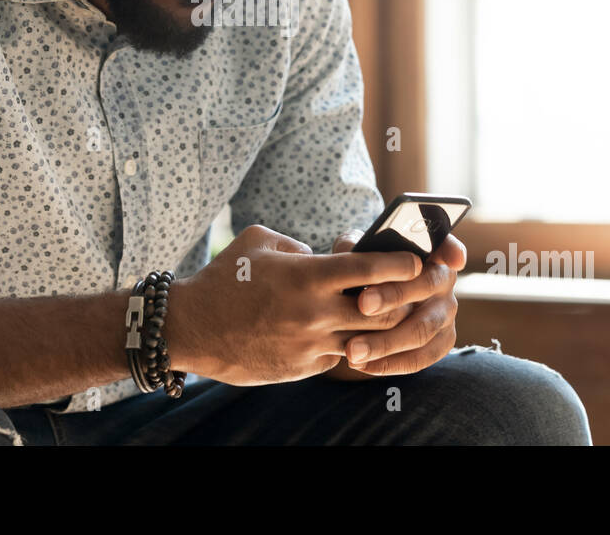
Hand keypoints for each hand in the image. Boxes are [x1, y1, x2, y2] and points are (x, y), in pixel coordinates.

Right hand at [168, 224, 423, 385]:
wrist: (191, 328)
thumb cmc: (224, 277)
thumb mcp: (259, 241)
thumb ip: (298, 245)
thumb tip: (323, 255)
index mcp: (307, 276)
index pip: (371, 270)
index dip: (402, 264)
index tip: (417, 260)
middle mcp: (314, 312)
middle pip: (383, 311)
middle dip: (405, 300)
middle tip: (415, 291)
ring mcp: (310, 344)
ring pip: (367, 340)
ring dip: (382, 328)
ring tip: (389, 314)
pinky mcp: (303, 368)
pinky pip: (339, 356)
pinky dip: (349, 344)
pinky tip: (349, 333)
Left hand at [323, 228, 465, 379]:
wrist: (370, 304)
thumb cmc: (365, 271)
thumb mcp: (359, 253)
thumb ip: (356, 248)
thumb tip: (351, 249)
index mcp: (430, 251)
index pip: (446, 244)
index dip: (452, 249)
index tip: (452, 258)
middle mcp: (444, 280)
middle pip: (426, 286)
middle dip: (393, 295)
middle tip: (363, 304)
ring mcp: (447, 313)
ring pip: (421, 330)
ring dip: (385, 342)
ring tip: (353, 350)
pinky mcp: (442, 342)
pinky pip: (420, 358)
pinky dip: (390, 364)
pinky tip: (363, 365)